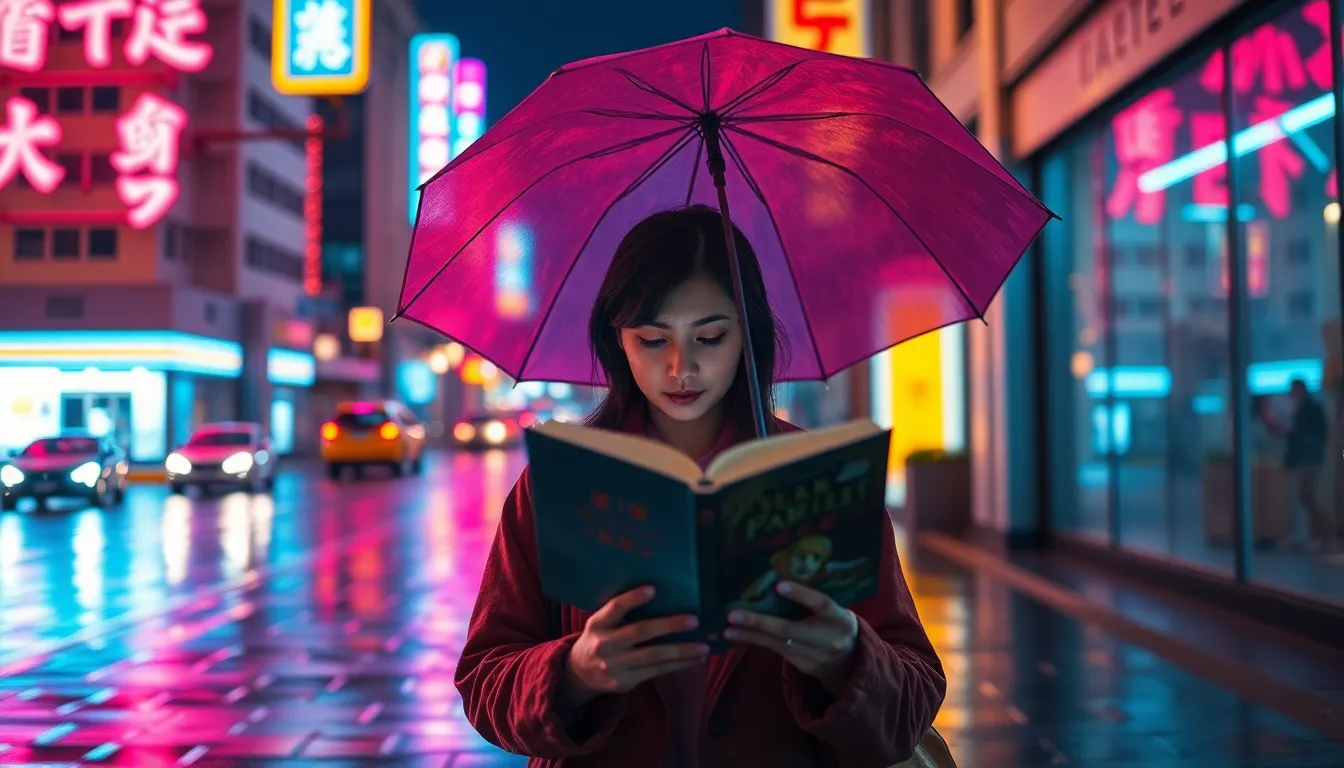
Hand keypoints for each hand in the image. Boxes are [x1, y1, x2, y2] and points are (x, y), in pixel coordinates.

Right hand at [560, 586, 709, 708]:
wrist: (580, 674)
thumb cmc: (600, 639)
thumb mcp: (601, 624)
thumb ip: (621, 614)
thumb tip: (663, 597)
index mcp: (597, 624)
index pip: (614, 608)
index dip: (633, 599)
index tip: (653, 589)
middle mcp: (604, 644)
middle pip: (639, 632)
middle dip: (669, 626)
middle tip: (694, 620)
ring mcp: (614, 666)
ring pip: (653, 656)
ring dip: (681, 651)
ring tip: (704, 646)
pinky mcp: (625, 682)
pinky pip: (656, 671)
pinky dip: (678, 665)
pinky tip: (695, 660)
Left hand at [723, 581, 857, 691]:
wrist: (849, 660)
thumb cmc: (834, 622)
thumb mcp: (833, 609)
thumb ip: (813, 599)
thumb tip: (778, 577)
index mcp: (838, 617)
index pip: (821, 604)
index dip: (801, 594)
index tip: (779, 584)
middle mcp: (827, 639)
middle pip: (790, 630)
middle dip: (759, 622)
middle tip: (733, 614)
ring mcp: (814, 655)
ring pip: (778, 644)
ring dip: (750, 635)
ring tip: (727, 629)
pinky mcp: (802, 665)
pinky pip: (775, 650)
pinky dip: (755, 641)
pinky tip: (737, 635)